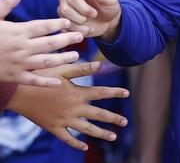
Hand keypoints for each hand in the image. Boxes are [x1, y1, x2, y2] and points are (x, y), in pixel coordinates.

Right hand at [0, 0, 82, 86]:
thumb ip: (6, 4)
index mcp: (16, 31)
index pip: (42, 26)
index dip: (57, 23)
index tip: (68, 21)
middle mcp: (20, 47)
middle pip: (49, 43)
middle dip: (67, 39)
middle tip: (81, 36)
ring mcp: (17, 64)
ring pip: (45, 62)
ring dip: (62, 59)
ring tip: (76, 55)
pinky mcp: (13, 77)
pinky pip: (33, 81)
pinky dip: (46, 82)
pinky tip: (59, 82)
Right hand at [6, 61, 128, 151]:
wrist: (19, 93)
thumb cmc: (41, 78)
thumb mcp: (62, 70)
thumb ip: (82, 68)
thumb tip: (101, 64)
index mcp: (78, 93)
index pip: (102, 93)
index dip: (115, 92)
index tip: (127, 93)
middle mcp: (74, 108)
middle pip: (98, 114)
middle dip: (113, 118)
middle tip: (125, 122)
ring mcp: (64, 120)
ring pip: (87, 129)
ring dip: (101, 133)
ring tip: (113, 137)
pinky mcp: (54, 128)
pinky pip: (67, 138)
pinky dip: (76, 143)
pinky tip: (85, 147)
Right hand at [57, 0, 121, 40]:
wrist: (108, 20)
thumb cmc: (108, 6)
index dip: (85, 9)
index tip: (95, 13)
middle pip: (65, 10)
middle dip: (81, 18)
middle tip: (92, 19)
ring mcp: (62, 10)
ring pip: (64, 21)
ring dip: (79, 27)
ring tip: (90, 28)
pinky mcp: (62, 22)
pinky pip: (64, 31)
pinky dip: (76, 33)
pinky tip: (86, 31)